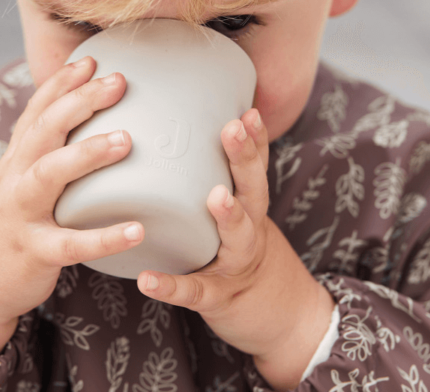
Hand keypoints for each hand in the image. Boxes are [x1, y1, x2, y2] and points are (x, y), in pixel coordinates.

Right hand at [0, 57, 143, 361]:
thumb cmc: (9, 223)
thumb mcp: (18, 181)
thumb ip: (44, 154)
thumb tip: (85, 129)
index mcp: (16, 161)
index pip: (36, 112)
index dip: (60, 83)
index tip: (90, 60)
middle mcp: (15, 179)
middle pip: (44, 130)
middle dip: (79, 101)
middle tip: (118, 82)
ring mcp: (21, 214)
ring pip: (49, 176)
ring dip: (86, 154)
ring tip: (126, 139)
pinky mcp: (34, 252)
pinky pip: (70, 244)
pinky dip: (103, 237)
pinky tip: (137, 229)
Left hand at [135, 109, 334, 390]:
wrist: (282, 317)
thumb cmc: (246, 252)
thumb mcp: (245, 216)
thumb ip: (225, 184)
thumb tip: (189, 141)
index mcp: (251, 207)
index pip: (256, 166)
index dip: (256, 139)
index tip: (249, 110)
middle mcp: (250, 230)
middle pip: (252, 189)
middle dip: (244, 158)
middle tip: (233, 129)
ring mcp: (236, 263)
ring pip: (237, 236)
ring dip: (229, 215)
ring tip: (217, 197)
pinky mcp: (217, 297)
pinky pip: (194, 291)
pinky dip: (171, 285)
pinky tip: (147, 280)